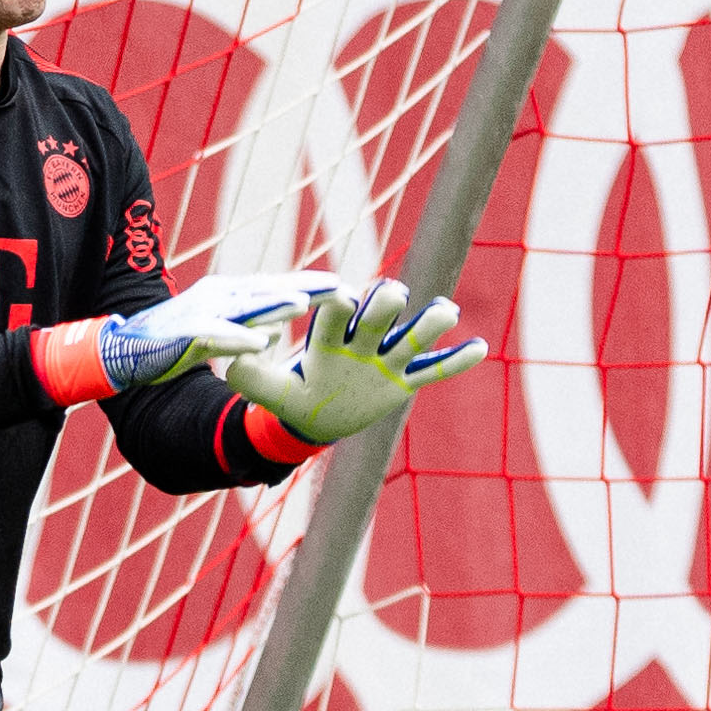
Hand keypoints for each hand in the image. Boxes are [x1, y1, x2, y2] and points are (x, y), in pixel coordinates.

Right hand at [83, 266, 327, 392]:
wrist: (124, 349)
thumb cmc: (174, 342)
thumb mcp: (219, 333)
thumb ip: (247, 329)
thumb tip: (274, 334)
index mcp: (229, 294)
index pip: (276, 287)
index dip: (310, 286)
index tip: (346, 288)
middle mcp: (218, 296)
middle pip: (270, 290)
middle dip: (306, 289)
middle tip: (343, 290)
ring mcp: (201, 312)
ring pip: (246, 307)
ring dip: (276, 305)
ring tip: (306, 304)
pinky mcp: (185, 334)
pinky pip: (216, 336)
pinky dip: (239, 339)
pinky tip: (261, 343)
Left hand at [224, 273, 485, 445]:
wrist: (313, 416)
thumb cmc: (292, 395)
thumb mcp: (269, 392)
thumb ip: (251, 377)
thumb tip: (231, 361)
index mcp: (329, 338)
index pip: (336, 314)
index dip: (339, 305)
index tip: (343, 300)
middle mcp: (361, 341)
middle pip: (378, 315)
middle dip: (385, 304)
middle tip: (392, 294)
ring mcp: (385, 360)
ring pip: (412, 337)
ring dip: (429, 323)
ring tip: (445, 311)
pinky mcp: (402, 381)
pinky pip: (433, 370)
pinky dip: (455, 361)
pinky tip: (479, 348)